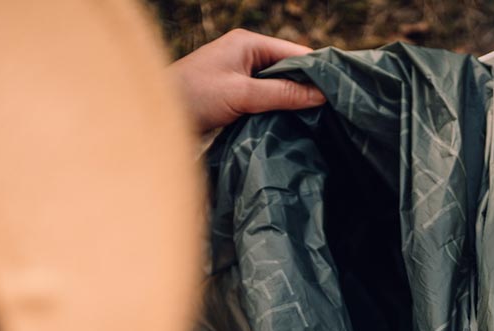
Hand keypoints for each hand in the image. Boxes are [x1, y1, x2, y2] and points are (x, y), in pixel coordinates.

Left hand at [168, 29, 325, 132]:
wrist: (155, 117)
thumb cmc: (194, 97)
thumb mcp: (243, 95)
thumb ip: (282, 94)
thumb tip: (321, 95)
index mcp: (248, 43)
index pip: (295, 52)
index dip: (317, 71)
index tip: (338, 93)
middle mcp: (245, 53)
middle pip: (289, 68)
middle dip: (306, 87)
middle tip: (331, 111)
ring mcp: (239, 73)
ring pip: (278, 85)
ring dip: (292, 101)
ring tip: (315, 120)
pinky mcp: (234, 93)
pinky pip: (266, 97)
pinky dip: (278, 108)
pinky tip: (290, 123)